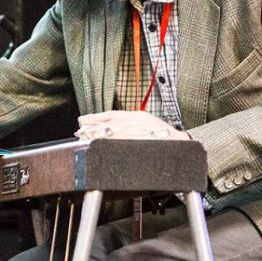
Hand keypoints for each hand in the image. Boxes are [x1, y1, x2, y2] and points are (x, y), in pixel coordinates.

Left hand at [76, 112, 190, 139]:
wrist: (182, 143)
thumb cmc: (163, 135)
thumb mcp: (146, 123)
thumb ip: (130, 123)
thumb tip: (112, 124)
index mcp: (137, 116)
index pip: (112, 115)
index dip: (96, 117)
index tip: (82, 120)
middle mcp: (137, 121)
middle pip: (109, 123)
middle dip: (93, 126)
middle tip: (79, 130)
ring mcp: (139, 132)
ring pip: (113, 132)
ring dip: (98, 135)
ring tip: (85, 138)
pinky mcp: (142, 142)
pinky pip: (123, 142)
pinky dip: (111, 143)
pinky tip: (102, 145)